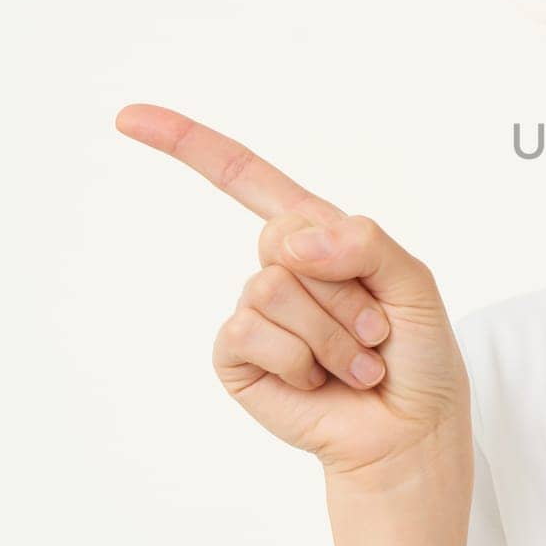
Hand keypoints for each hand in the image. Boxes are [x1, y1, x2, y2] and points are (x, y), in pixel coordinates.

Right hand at [115, 103, 471, 492]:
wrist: (410, 427)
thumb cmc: (417, 353)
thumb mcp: (413, 282)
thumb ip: (366, 243)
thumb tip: (293, 243)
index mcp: (320, 236)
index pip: (248, 179)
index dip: (191, 145)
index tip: (128, 118)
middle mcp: (281, 268)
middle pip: (283, 236)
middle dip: (343, 287)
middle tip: (374, 328)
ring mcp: (255, 313)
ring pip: (273, 287)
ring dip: (332, 333)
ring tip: (355, 360)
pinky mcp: (237, 357)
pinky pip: (251, 332)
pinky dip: (301, 359)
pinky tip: (318, 381)